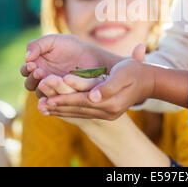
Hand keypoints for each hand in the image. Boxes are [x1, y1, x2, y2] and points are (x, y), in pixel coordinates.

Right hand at [20, 34, 121, 96]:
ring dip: (43, 88)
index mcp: (37, 67)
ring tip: (49, 79)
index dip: (27, 68)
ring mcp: (53, 90)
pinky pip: (57, 100)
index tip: (32, 64)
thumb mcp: (54, 41)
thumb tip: (27, 57)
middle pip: (30, 84)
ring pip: (42, 94)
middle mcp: (42, 80)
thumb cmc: (72, 46)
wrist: (92, 56)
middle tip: (40, 72)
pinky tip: (58, 91)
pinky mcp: (64, 98)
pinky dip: (55, 96)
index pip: (25, 71)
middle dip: (33, 78)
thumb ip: (38, 45)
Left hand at [40, 44, 154, 119]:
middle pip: (79, 108)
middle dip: (59, 105)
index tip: (49, 96)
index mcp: (112, 102)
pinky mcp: (106, 113)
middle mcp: (108, 111)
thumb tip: (93, 96)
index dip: (66, 97)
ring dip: (61, 110)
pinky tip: (59, 109)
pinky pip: (84, 113)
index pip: (83, 101)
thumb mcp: (124, 73)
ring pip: (80, 112)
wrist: (147, 81)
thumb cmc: (134, 72)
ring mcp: (107, 114)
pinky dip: (70, 111)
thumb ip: (108, 86)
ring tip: (43, 108)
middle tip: (40, 104)